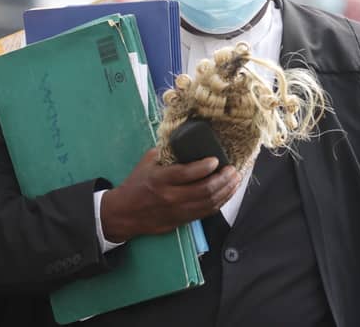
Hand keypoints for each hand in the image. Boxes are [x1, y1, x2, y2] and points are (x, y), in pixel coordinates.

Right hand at [100, 148, 240, 241]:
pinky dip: (220, 203)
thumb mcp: (146, 163)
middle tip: (232, 170)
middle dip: (222, 179)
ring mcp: (177, 211)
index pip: (186, 174)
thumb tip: (184, 138)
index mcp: (160, 179)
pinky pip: (206, 213)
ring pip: (208, 203)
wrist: (124, 214)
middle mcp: (170, 197)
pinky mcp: (182, 221)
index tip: (215, 159)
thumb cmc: (136, 185)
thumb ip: (165, 152)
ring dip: (226, 191)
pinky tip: (227, 194)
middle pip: (203, 190)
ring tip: (235, 180)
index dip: (204, 167)